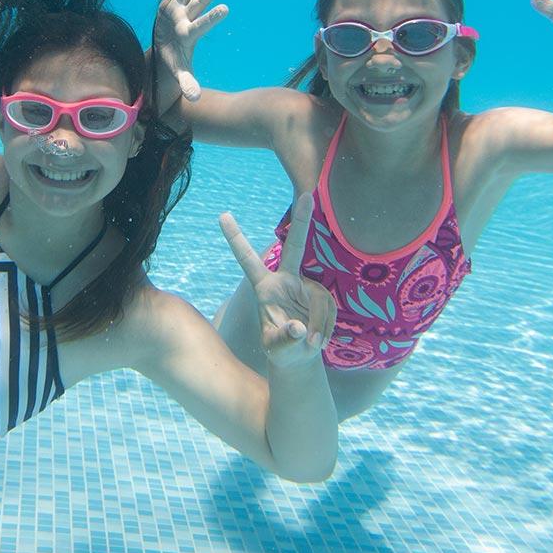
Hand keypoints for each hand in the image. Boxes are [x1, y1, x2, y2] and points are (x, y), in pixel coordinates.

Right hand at [154, 0, 228, 101]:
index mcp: (189, 33)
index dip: (212, 17)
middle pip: (200, 0)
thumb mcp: (178, 71)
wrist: (166, 49)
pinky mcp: (168, 1)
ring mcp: (178, 7)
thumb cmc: (174, 59)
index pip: (203, 24)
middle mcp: (186, 16)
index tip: (226, 8)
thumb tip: (196, 99)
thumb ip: (188, 82)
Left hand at [219, 195, 335, 369]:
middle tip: (308, 195)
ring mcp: (306, 286)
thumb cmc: (281, 351)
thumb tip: (299, 329)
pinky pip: (330, 309)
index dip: (235, 238)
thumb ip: (286, 340)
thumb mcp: (278, 350)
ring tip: (311, 345)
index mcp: (265, 288)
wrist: (300, 356)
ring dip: (318, 326)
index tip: (222, 215)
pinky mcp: (322, 296)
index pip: (247, 260)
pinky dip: (326, 328)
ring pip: (320, 300)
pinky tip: (318, 340)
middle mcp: (286, 280)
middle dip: (303, 221)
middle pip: (296, 247)